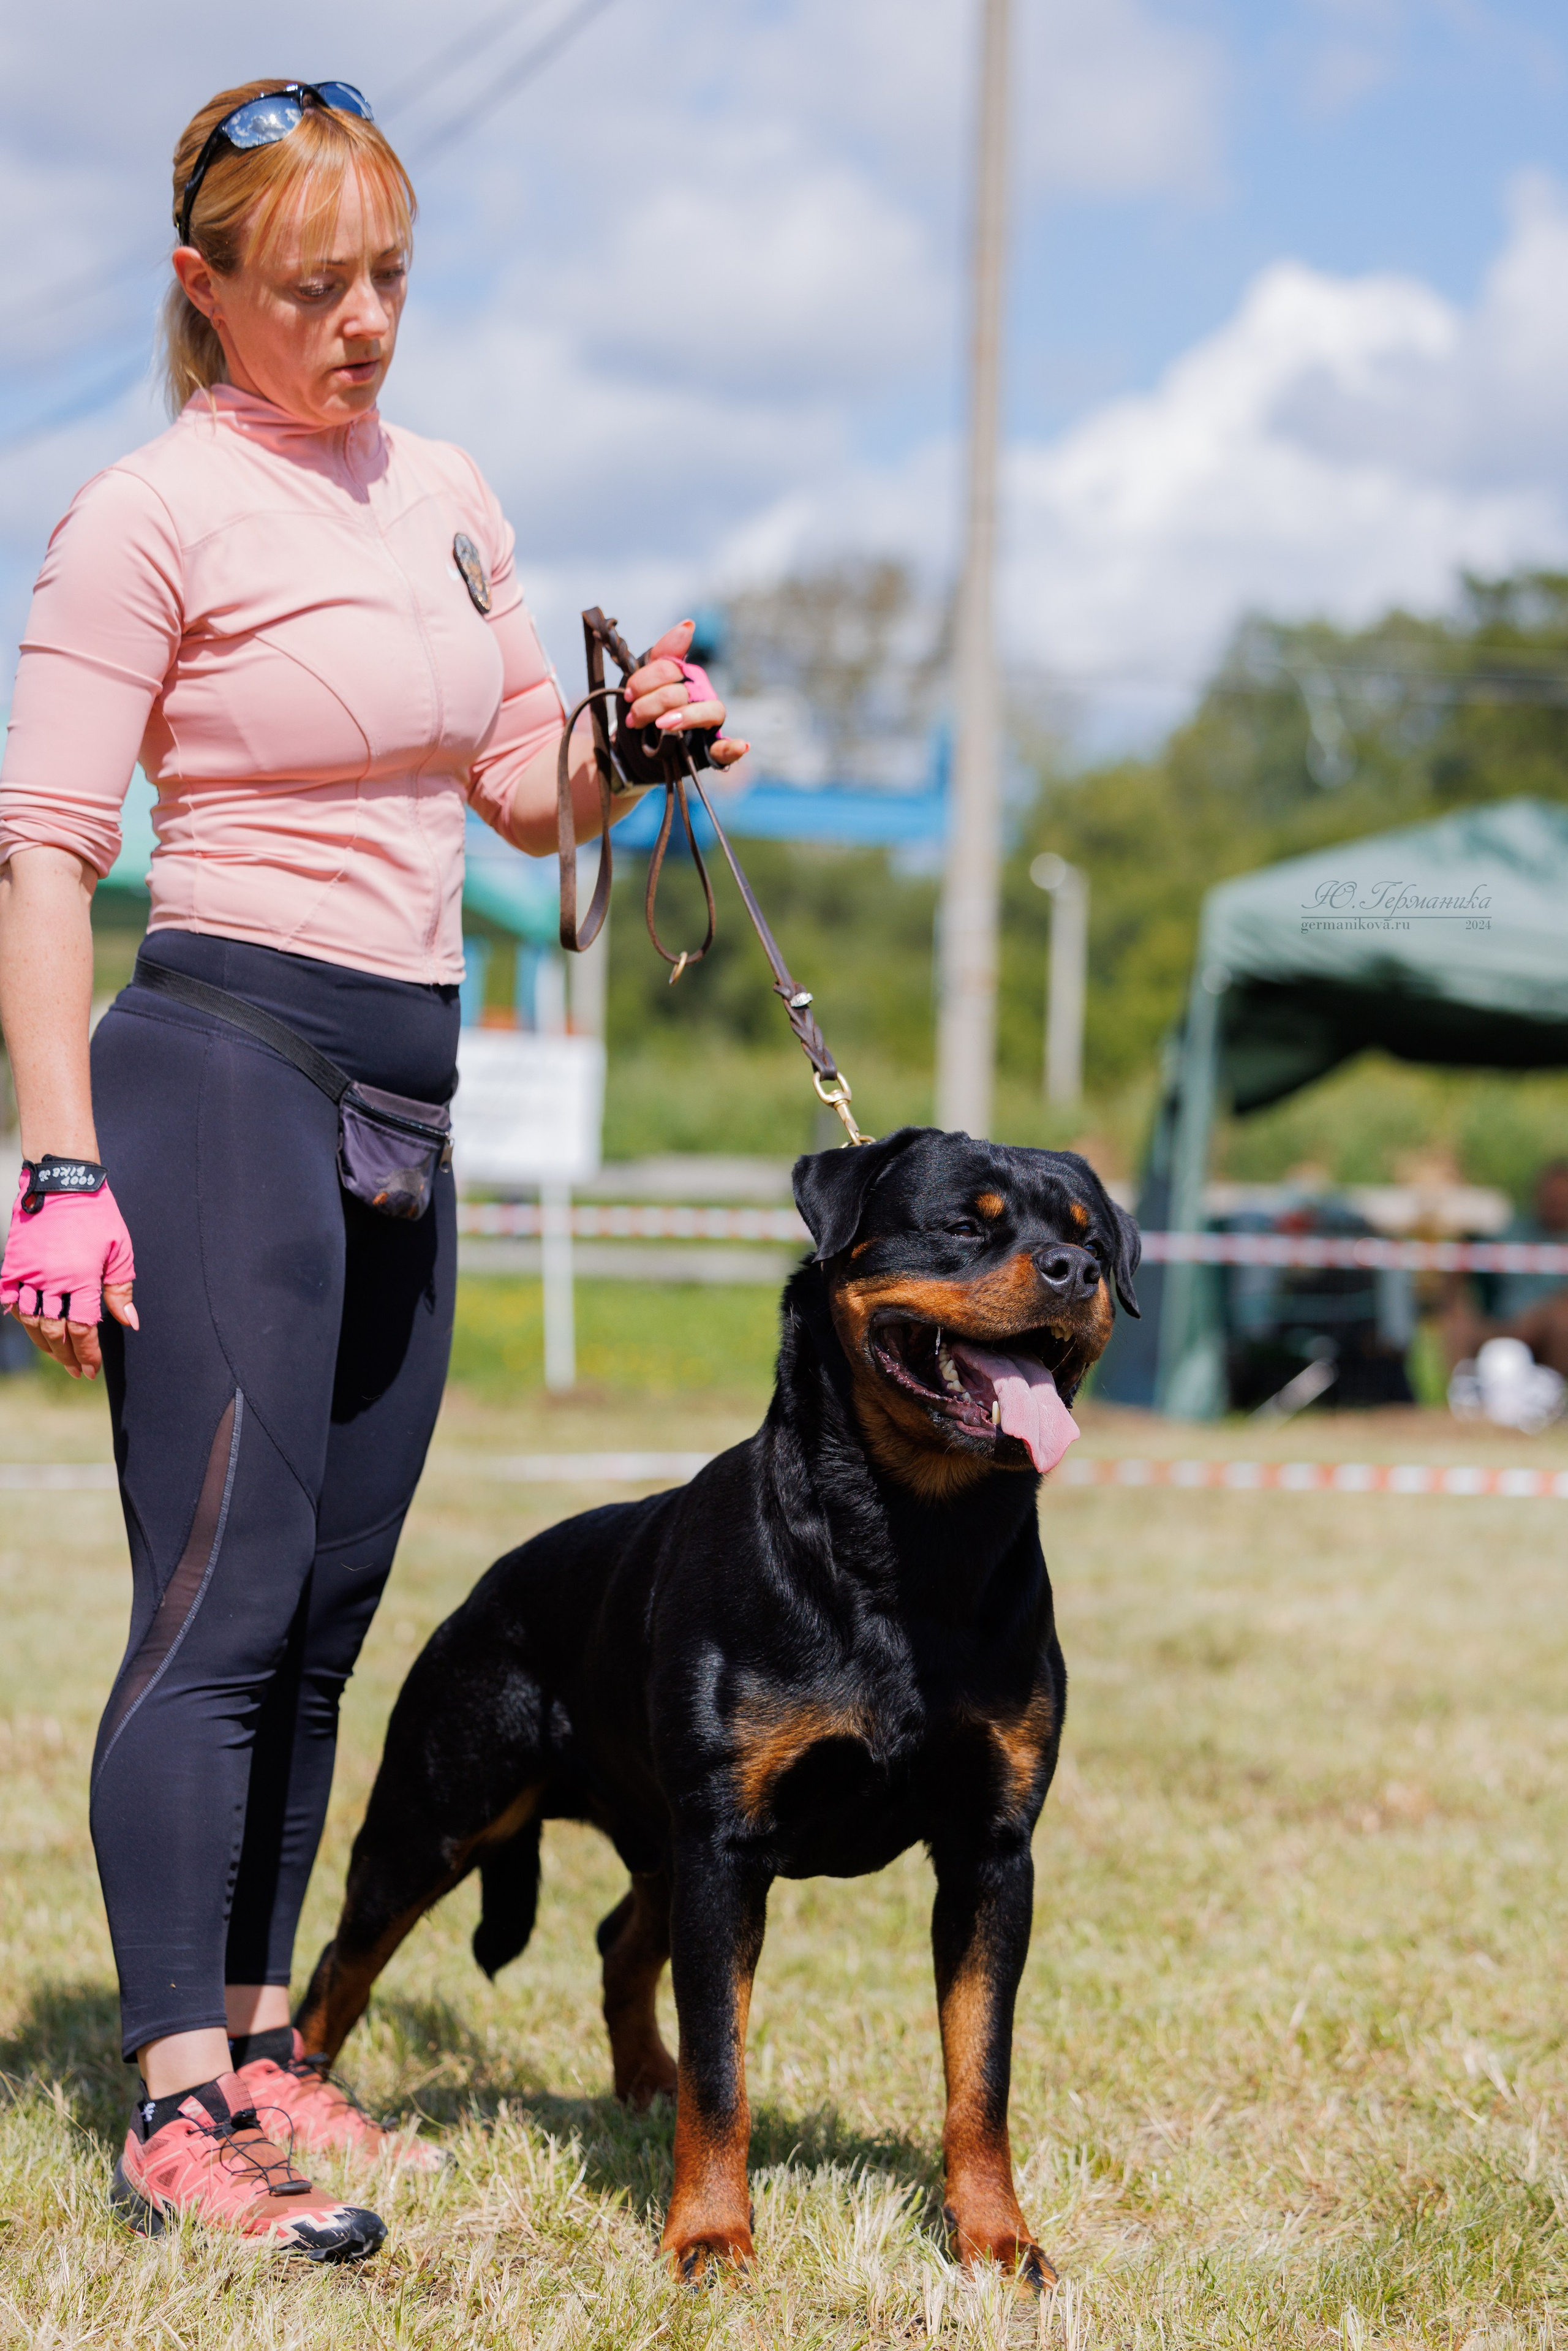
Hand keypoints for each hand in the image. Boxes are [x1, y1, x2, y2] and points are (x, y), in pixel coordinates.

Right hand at [0, 1172, 137, 1379]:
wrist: (63, 1182)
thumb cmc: (98, 1215)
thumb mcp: (119, 1251)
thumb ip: (120, 1290)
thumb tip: (129, 1324)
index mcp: (80, 1280)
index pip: (82, 1330)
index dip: (88, 1353)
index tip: (93, 1369)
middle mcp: (50, 1282)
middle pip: (55, 1333)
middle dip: (68, 1357)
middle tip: (79, 1372)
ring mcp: (26, 1274)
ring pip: (30, 1322)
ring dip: (45, 1344)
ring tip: (60, 1356)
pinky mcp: (11, 1265)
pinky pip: (9, 1301)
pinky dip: (19, 1318)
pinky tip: (31, 1329)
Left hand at [624, 620, 748, 770]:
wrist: (634, 750)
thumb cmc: (644, 711)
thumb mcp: (645, 681)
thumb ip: (663, 654)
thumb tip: (690, 624)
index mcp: (685, 677)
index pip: (670, 670)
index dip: (645, 681)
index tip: (628, 694)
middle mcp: (700, 696)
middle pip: (682, 692)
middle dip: (650, 704)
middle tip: (632, 719)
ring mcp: (707, 723)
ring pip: (708, 711)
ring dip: (685, 716)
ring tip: (661, 726)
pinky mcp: (710, 750)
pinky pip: (726, 748)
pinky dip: (734, 747)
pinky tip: (740, 745)